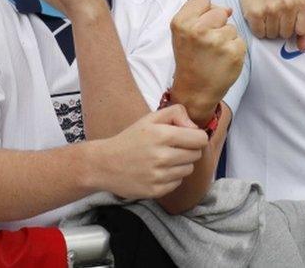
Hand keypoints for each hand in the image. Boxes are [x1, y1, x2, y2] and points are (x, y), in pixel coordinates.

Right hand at [90, 105, 207, 199]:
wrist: (104, 164)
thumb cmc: (130, 139)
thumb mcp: (149, 119)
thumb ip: (176, 113)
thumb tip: (195, 127)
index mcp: (161, 135)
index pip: (200, 139)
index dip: (196, 137)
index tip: (188, 137)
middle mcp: (162, 157)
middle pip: (196, 154)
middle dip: (188, 150)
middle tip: (173, 148)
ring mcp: (159, 176)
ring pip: (188, 169)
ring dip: (180, 164)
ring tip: (163, 160)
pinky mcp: (156, 191)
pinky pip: (178, 182)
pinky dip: (171, 177)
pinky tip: (157, 171)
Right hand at [169, 0, 245, 123]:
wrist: (195, 90)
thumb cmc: (190, 59)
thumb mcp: (183, 33)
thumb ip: (200, 14)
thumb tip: (228, 9)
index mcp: (182, 23)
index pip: (203, 1)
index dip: (205, 13)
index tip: (200, 27)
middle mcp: (198, 30)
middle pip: (220, 12)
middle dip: (217, 24)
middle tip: (208, 43)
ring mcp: (217, 41)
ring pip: (231, 27)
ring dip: (226, 39)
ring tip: (214, 54)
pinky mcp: (233, 52)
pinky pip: (240, 41)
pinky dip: (234, 50)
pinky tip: (223, 60)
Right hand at [239, 0, 304, 49]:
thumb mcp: (298, 6)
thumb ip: (304, 27)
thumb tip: (302, 48)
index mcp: (302, 3)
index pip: (302, 30)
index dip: (294, 29)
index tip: (289, 21)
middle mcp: (288, 5)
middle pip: (285, 35)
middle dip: (279, 29)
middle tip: (275, 15)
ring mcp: (271, 9)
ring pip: (271, 35)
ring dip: (268, 29)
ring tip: (267, 15)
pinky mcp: (255, 13)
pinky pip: (259, 33)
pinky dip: (258, 29)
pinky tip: (259, 17)